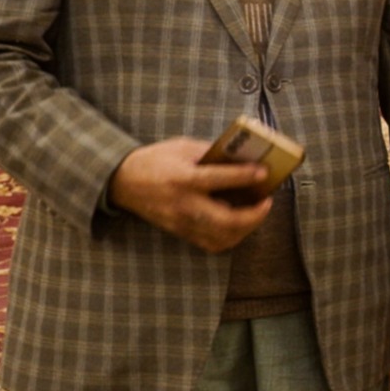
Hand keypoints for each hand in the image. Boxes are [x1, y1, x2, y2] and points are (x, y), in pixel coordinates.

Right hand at [108, 137, 270, 252]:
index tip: (264, 172)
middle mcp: (183, 205)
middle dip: (254, 215)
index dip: (246, 176)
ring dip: (246, 228)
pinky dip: (231, 237)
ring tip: (257, 212)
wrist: (122, 182)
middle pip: (226, 220)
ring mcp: (182, 222)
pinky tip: (240, 224)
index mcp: (183, 179)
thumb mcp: (182, 147)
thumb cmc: (155, 160)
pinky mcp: (180, 232)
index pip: (219, 179)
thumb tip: (244, 157)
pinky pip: (212, 243)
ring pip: (222, 237)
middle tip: (267, 202)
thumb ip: (212, 153)